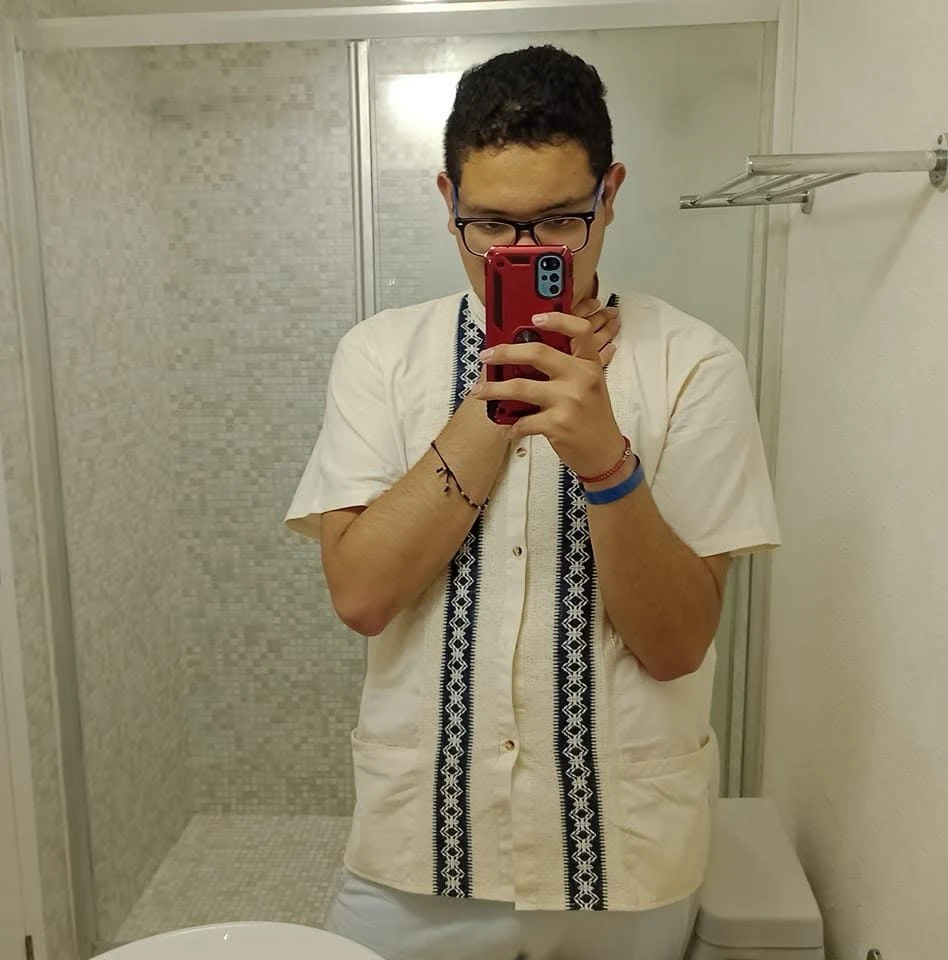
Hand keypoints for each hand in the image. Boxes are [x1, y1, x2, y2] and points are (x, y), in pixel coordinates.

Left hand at [472, 310, 625, 476]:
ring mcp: (569, 401)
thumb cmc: (592, 417)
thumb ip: (568, 367)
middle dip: (504, 353)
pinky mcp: (557, 425)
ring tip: (479, 392)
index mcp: (589, 364)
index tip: (534, 318)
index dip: (557, 319)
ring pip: (520, 387)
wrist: (604, 453)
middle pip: (537, 353)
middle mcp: (581, 378)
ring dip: (494, 390)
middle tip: (486, 356)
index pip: (580, 331)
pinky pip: (523, 421)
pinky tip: (506, 429)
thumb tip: (527, 353)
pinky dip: (510, 426)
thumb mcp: (589, 384)